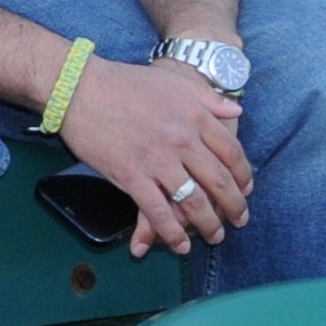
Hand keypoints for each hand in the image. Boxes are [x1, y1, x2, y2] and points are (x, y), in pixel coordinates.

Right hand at [58, 56, 253, 258]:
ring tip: (214, 236)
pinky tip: (180, 245)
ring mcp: (157, 160)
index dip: (243, 176)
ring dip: (208, 224)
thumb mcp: (174, 80)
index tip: (245, 189)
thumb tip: (236, 109)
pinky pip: (157, 211)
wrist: (80, 87)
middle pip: (218, 181)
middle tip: (239, 221)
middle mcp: (182, 140)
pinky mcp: (131, 175)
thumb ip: (208, 97)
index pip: (232, 152)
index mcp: (195, 116)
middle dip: (233, 206)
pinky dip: (171, 232)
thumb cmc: (125, 81)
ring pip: (193, 201)